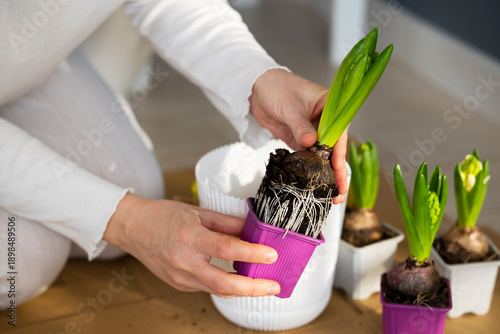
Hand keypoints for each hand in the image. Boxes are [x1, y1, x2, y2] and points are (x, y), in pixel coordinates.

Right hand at [104, 193, 279, 297]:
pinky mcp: (179, 284)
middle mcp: (183, 261)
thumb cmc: (163, 216)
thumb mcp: (198, 212)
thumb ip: (227, 222)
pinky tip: (240, 280)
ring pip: (217, 290)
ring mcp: (180, 277)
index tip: (271, 254)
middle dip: (253, 288)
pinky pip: (207, 287)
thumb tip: (253, 229)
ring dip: (243, 290)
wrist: (133, 227)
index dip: (251, 253)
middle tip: (274, 285)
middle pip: (222, 284)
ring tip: (264, 285)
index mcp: (189, 237)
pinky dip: (227, 285)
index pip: (225, 248)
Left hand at [249, 69, 347, 202]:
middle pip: (333, 147)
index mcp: (330, 105)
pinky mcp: (300, 139)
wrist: (256, 88)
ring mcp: (313, 131)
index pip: (338, 130)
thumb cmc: (276, 88)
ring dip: (324, 173)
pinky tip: (313, 184)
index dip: (338, 150)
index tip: (337, 166)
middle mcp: (325, 120)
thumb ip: (300, 126)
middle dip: (336, 170)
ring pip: (322, 155)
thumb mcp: (289, 107)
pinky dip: (311, 170)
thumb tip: (311, 143)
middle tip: (339, 191)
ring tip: (329, 194)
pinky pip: (308, 156)